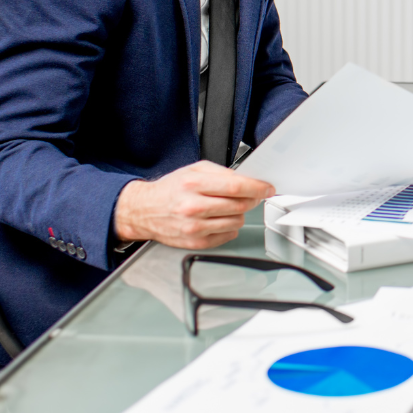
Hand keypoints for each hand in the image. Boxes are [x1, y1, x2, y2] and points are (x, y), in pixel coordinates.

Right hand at [112, 161, 274, 248]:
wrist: (144, 210)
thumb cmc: (170, 189)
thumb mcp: (194, 170)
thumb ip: (221, 173)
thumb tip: (247, 180)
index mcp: (193, 184)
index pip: (236, 187)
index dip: (257, 188)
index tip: (267, 188)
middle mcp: (193, 207)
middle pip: (239, 205)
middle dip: (252, 200)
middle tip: (251, 196)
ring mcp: (194, 227)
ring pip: (237, 222)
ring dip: (239, 214)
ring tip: (227, 207)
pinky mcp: (195, 242)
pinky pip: (228, 235)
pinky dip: (230, 226)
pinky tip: (219, 219)